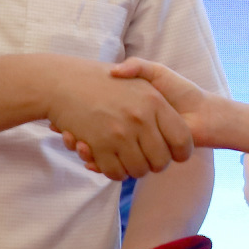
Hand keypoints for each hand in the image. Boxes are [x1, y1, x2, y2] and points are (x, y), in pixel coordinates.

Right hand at [46, 61, 192, 180]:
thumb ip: (162, 98)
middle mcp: (140, 118)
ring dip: (133, 170)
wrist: (65, 81)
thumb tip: (183, 120)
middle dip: (154, 165)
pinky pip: (116, 172)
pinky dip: (115, 172)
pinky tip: (110, 161)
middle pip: (160, 162)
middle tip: (146, 159)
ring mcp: (120, 133)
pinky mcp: (100, 145)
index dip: (180, 153)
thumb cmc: (105, 81)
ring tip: (128, 159)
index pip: (181, 141)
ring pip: (138, 170)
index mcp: (155, 102)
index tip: (173, 155)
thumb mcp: (138, 76)